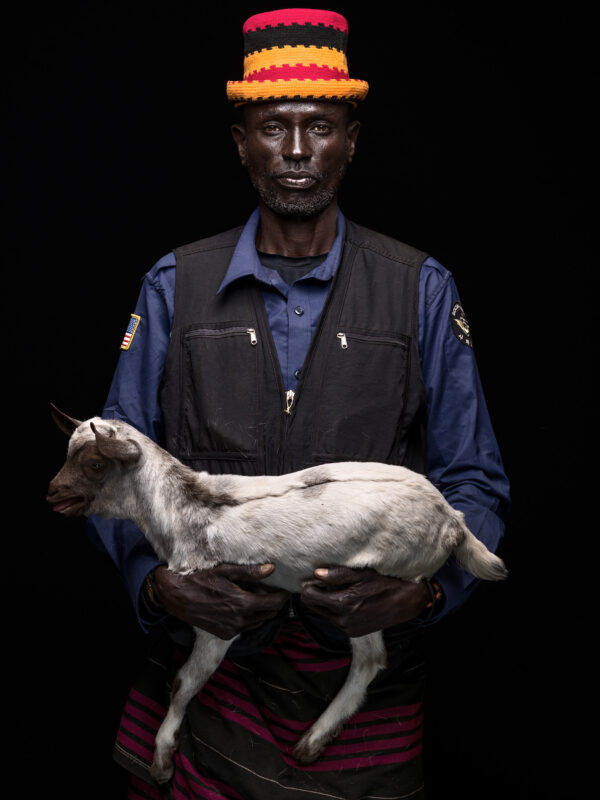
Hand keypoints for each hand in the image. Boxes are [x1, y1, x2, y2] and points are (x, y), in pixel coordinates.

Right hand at [152, 563, 289, 639]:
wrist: (175, 595)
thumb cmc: (199, 578)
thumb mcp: (225, 571)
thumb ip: (250, 572)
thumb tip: (271, 569)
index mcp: (243, 604)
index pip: (274, 603)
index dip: (283, 596)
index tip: (286, 588)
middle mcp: (239, 621)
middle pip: (269, 614)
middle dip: (275, 603)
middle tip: (275, 591)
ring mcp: (231, 630)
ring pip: (258, 622)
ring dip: (263, 612)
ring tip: (262, 597)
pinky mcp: (224, 635)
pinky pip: (245, 628)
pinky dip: (251, 619)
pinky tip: (246, 607)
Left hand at [300, 566, 430, 636]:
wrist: (405, 603)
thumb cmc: (385, 584)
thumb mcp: (362, 574)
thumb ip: (337, 574)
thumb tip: (317, 573)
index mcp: (342, 604)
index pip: (309, 596)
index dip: (309, 585)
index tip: (315, 577)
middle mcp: (342, 620)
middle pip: (313, 606)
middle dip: (315, 593)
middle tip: (326, 581)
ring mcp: (347, 629)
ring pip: (324, 613)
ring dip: (327, 602)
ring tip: (342, 590)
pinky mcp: (353, 633)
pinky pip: (336, 620)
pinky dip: (337, 611)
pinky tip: (350, 601)